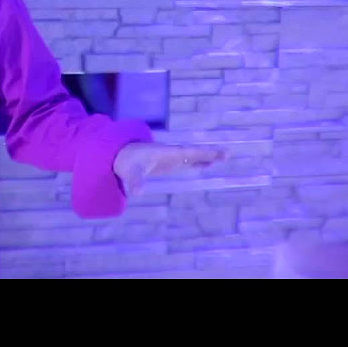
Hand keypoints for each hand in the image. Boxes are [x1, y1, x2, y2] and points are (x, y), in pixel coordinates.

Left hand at [112, 142, 228, 196]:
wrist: (119, 154)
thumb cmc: (126, 161)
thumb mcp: (130, 172)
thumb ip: (135, 181)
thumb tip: (137, 193)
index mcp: (166, 153)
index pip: (188, 153)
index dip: (202, 154)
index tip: (217, 153)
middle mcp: (171, 154)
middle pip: (194, 153)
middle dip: (210, 154)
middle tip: (228, 153)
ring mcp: (170, 159)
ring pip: (192, 157)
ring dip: (206, 158)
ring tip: (224, 158)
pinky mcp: (168, 164)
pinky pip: (187, 162)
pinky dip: (198, 163)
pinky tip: (206, 165)